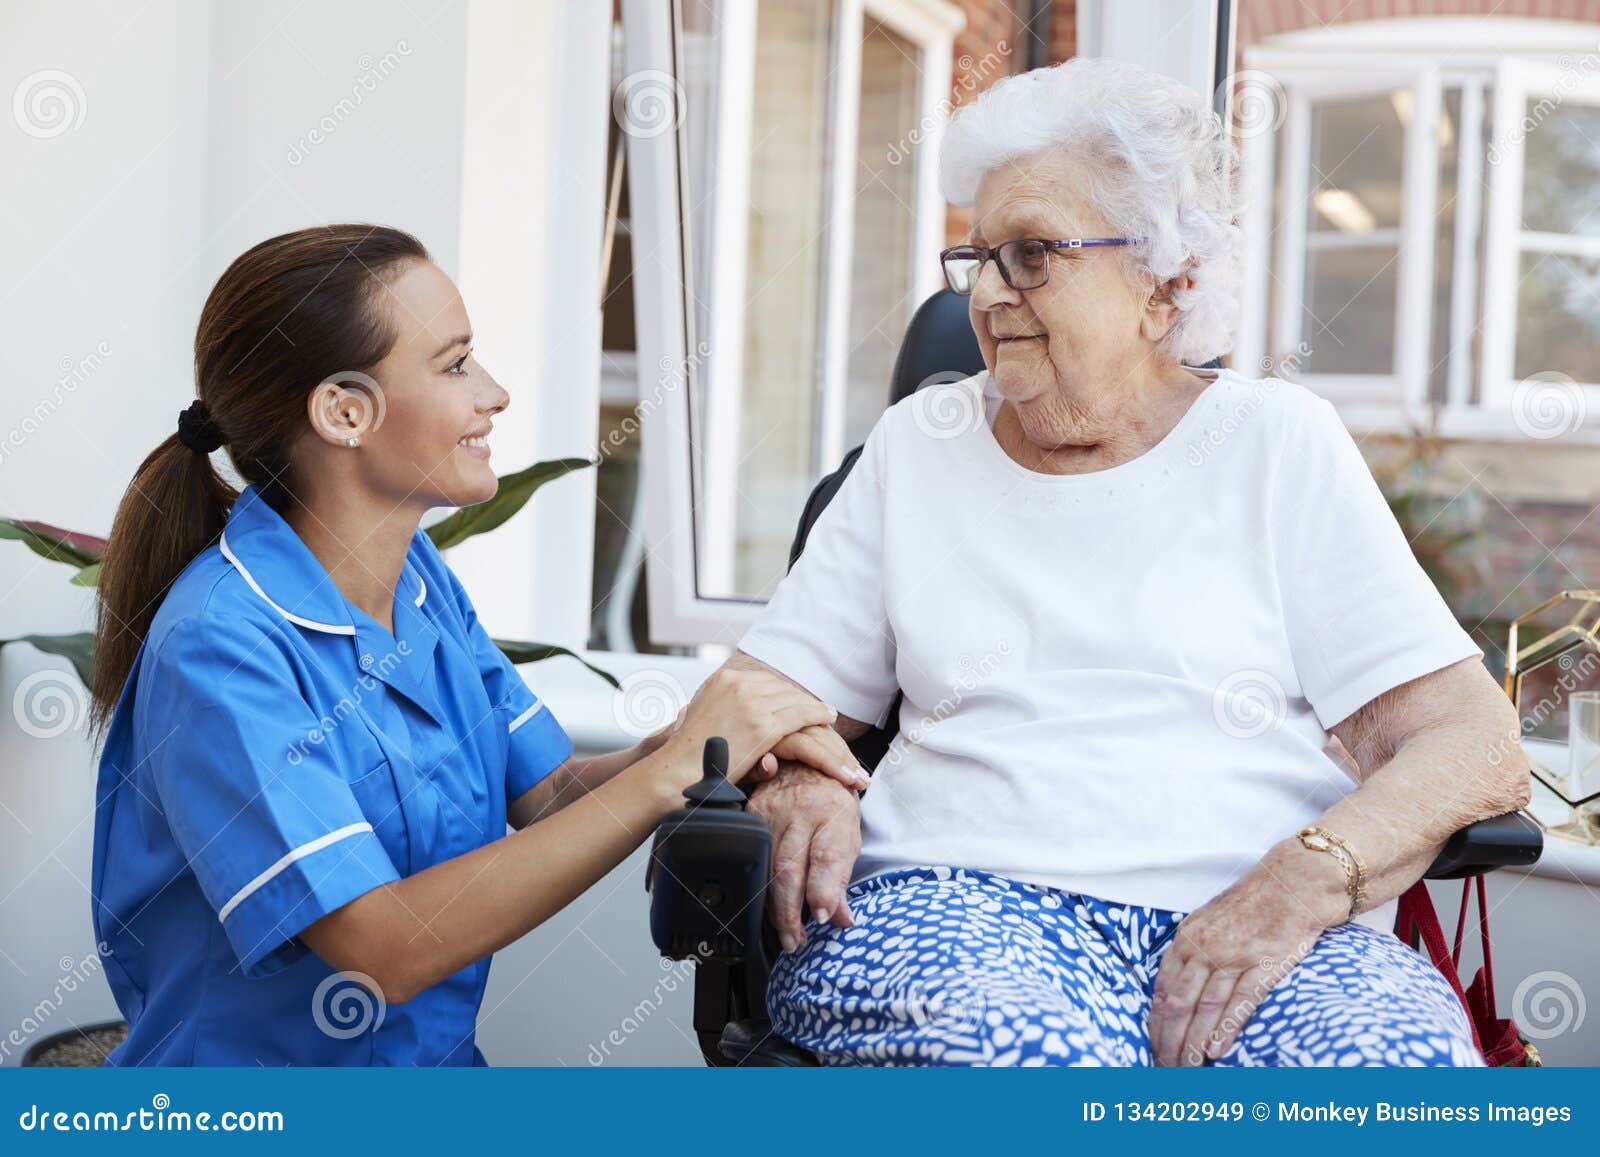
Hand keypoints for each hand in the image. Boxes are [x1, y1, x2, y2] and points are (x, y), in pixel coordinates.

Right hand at [660, 668, 862, 788]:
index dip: (783, 692)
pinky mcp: (762, 724)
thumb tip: (741, 712)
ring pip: (794, 699)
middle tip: (817, 708)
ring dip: (813, 707)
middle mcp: (737, 684)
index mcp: (723, 679)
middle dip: (800, 699)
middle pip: (781, 687)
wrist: (678, 771)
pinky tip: (828, 717)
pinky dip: (817, 714)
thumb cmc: (689, 754)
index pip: (764, 680)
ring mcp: (751, 702)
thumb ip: (727, 708)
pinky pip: (799, 714)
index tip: (796, 699)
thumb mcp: (705, 716)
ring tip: (828, 714)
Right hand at [748, 761, 861, 951]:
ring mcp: (772, 811)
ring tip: (785, 932)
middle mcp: (801, 810)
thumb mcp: (849, 836)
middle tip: (796, 940)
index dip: (823, 891)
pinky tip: (767, 907)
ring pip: (766, 868)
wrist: (806, 764)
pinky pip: (751, 857)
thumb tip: (840, 919)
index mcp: (833, 812)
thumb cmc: (833, 803)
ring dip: (773, 907)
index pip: (826, 857)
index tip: (823, 917)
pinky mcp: (751, 814)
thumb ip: (842, 879)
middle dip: (791, 912)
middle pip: (789, 869)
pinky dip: (760, 887)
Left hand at [1148, 841, 1346, 1064]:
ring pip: (1205, 1007)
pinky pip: (1240, 1001)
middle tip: (1164, 1069)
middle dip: (1168, 1041)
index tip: (1152, 1048)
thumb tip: (1171, 992)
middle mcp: (1204, 949)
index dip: (1155, 1024)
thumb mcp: (1206, 922)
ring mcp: (1233, 956)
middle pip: (1178, 1004)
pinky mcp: (1264, 963)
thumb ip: (1189, 954)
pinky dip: (1226, 1027)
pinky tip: (1216, 1050)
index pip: (1161, 990)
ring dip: (1193, 1043)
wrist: (1292, 883)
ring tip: (1186, 1069)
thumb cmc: (1250, 905)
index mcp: (1185, 940)